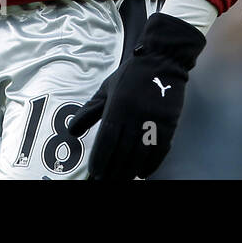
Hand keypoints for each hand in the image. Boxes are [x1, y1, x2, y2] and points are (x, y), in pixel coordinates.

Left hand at [68, 11, 205, 179]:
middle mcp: (135, 115)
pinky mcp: (169, 124)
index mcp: (118, 105)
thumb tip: (72, 131)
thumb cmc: (131, 75)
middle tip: (106, 182)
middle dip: (113, 170)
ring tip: (121, 180)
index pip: (107, 139)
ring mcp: (154, 120)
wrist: (162, 60)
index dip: (101, 158)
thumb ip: (89, 110)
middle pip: (123, 151)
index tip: (95, 173)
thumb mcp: (107, 89)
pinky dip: (151, 165)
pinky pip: (160, 150)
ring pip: (141, 154)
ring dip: (130, 171)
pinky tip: (142, 173)